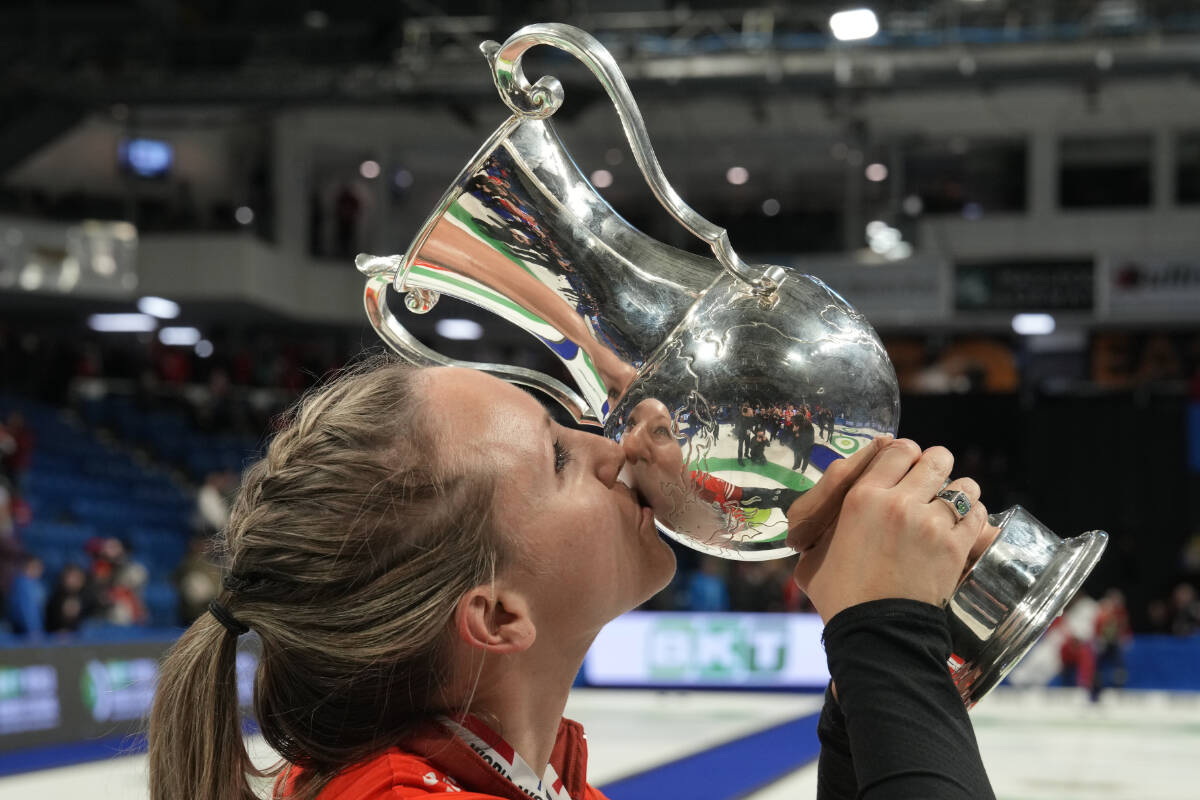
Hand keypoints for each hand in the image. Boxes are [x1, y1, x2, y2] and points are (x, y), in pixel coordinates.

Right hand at [792, 438, 989, 622]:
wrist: (875, 632)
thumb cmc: (840, 596)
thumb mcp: (814, 555)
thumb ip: (821, 529)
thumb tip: (811, 526)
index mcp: (862, 497)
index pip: (897, 449)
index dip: (906, 454)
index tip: (906, 467)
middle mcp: (899, 503)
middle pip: (935, 458)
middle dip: (934, 467)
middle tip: (929, 486)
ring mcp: (932, 524)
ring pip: (962, 485)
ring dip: (957, 492)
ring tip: (948, 507)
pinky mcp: (957, 546)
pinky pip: (978, 513)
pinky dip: (973, 516)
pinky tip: (962, 526)